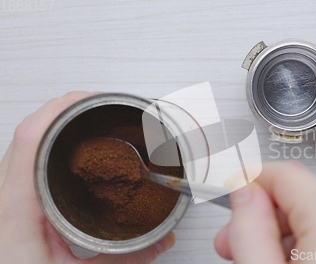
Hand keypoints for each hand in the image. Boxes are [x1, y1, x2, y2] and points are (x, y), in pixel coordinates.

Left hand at [0, 92, 174, 263]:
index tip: (89, 99)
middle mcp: (4, 197)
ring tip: (85, 117)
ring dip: (54, 124)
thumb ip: (124, 260)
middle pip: (27, 133)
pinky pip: (23, 158)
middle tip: (96, 104)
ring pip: (23, 143)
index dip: (60, 110)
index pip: (30, 140)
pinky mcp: (10, 202)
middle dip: (64, 110)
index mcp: (15, 210)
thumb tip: (161, 241)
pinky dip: (46, 142)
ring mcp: (5, 197)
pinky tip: (64, 146)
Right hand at [214, 161, 315, 262]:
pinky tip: (299, 263)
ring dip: (293, 235)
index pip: (285, 174)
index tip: (235, 191)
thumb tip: (245, 194)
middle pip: (307, 197)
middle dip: (269, 217)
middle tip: (239, 242)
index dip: (251, 182)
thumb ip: (248, 230)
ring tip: (271, 259)